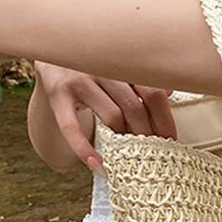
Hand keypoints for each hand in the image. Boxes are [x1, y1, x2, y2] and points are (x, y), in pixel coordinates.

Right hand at [33, 62, 176, 168]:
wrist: (51, 56)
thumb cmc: (94, 66)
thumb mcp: (117, 67)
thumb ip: (141, 78)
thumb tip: (171, 91)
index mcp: (123, 59)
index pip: (152, 91)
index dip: (164, 118)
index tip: (171, 138)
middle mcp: (102, 66)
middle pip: (135, 106)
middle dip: (147, 133)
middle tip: (153, 151)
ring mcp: (78, 79)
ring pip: (113, 116)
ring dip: (125, 140)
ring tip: (132, 154)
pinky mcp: (57, 94)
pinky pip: (72, 128)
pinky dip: (85, 149)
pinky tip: (98, 165)